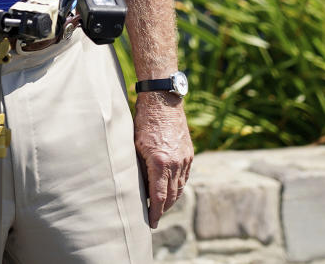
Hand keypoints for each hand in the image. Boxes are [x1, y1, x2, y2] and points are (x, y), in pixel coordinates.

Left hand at [133, 93, 193, 227]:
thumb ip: (139, 168)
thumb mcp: (135, 145)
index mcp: (160, 162)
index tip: (151, 224)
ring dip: (171, 199)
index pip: (158, 196)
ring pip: (180, 188)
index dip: (154, 213)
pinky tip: (171, 189)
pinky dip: (178, 186)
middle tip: (153, 218)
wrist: (162, 100)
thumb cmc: (143, 121)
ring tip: (161, 207)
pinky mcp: (189, 153)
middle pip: (171, 196)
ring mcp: (185, 158)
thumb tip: (139, 187)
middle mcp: (176, 163)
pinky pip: (185, 176)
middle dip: (162, 209)